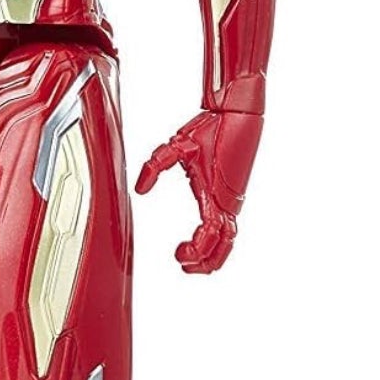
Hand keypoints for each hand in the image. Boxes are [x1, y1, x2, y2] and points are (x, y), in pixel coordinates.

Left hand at [136, 109, 261, 273]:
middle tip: (185, 266)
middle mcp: (228, 201)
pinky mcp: (235, 192)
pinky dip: (219, 236)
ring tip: (194, 258)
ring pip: (230, 238)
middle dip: (207, 262)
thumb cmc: (213, 127)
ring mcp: (234, 198)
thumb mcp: (177, 146)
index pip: (209, 236)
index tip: (179, 255)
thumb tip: (140, 189)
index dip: (195, 251)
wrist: (239, 112)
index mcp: (214, 194)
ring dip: (214, 252)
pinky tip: (205, 234)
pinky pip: (231, 223)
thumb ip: (155, 167)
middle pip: (224, 246)